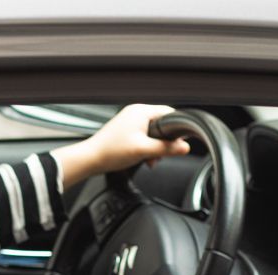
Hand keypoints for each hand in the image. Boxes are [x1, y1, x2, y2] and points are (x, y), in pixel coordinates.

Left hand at [56, 104, 190, 187]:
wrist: (92, 158)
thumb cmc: (112, 151)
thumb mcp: (144, 151)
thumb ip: (166, 148)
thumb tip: (185, 147)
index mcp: (141, 111)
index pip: (169, 113)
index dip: (177, 128)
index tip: (180, 142)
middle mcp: (136, 112)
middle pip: (162, 124)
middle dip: (165, 141)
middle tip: (162, 155)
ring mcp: (131, 121)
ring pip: (154, 132)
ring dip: (156, 147)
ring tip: (150, 159)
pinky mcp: (127, 130)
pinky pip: (145, 136)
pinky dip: (147, 148)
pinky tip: (144, 158)